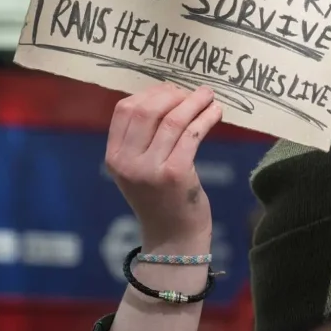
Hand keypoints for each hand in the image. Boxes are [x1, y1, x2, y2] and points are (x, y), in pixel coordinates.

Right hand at [105, 83, 221, 251]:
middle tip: (193, 93)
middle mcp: (127, 162)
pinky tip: (215, 112)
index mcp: (114, 156)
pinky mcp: (175, 174)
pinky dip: (206, 118)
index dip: (150, 93)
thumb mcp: (139, 169)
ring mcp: (150, 169)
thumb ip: (142, 138)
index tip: (172, 90)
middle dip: (174, 94)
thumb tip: (167, 95)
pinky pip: (192, 134)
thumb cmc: (161, 199)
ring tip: (209, 96)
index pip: (125, 109)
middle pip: (147, 109)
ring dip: (195, 102)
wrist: (173, 239)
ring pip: (173, 119)